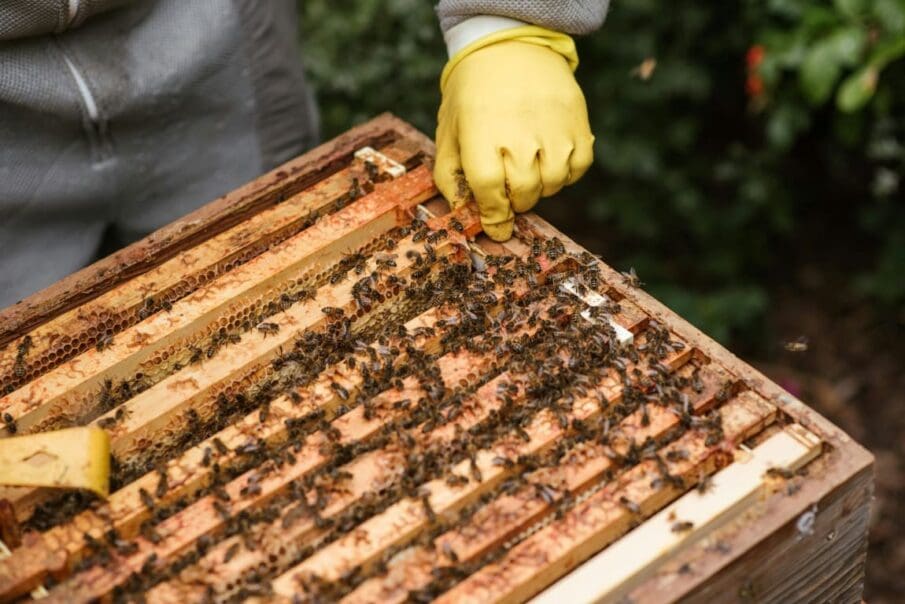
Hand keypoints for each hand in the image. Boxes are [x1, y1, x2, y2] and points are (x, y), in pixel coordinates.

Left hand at [434, 35, 593, 240]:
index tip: (496, 227)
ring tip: (527, 171)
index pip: (491, 190)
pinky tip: (550, 161)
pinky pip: (578, 168)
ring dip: (540, 189)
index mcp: (481, 134)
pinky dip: (565, 174)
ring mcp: (554, 128)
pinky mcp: (578, 122)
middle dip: (515, 203)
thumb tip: (462, 211)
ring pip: (553, 184)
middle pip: (524, 192)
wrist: (511, 46)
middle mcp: (520, 133)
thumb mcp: (449, 129)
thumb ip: (450, 173)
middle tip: (509, 194)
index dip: (494, 215)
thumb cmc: (473, 93)